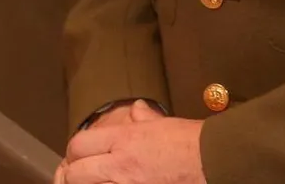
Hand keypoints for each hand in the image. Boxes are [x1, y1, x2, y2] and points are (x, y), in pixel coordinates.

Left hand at [60, 105, 203, 183]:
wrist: (211, 160)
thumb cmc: (190, 142)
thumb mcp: (163, 123)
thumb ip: (143, 117)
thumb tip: (136, 108)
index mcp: (124, 138)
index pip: (79, 144)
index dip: (74, 151)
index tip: (77, 155)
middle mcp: (119, 163)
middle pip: (75, 172)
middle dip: (73, 173)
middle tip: (79, 174)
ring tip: (90, 182)